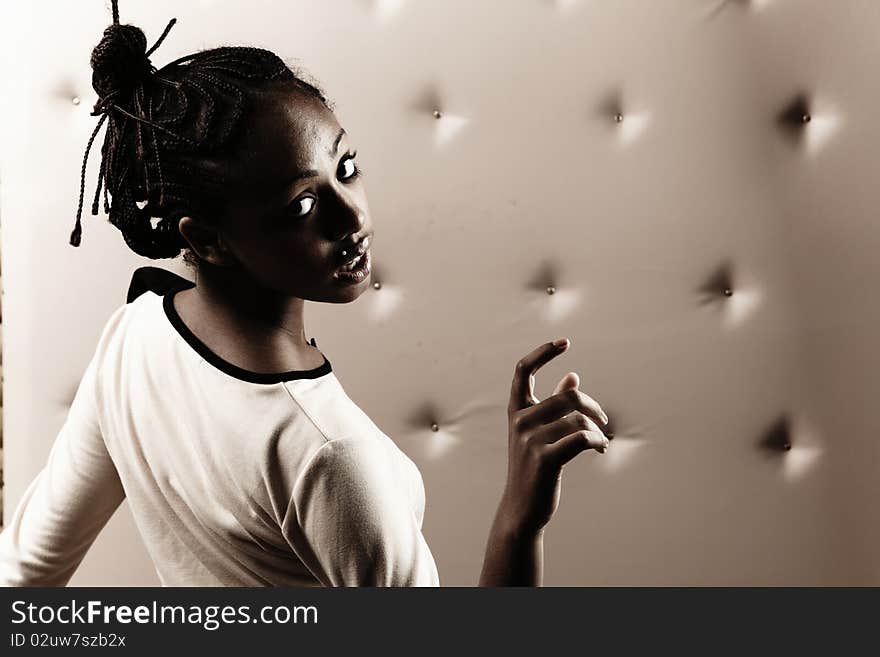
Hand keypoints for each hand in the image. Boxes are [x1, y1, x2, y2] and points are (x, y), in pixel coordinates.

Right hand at [499, 337, 608, 536]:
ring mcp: (530, 440)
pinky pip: (581, 437)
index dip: (543, 352)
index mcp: (517, 411)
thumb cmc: (533, 468)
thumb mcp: (539, 433)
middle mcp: (520, 421)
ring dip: (597, 429)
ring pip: (578, 419)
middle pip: (568, 395)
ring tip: (601, 442)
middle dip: (592, 406)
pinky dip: (597, 441)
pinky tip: (600, 449)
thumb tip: (573, 376)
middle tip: (603, 420)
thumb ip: (553, 403)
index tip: (565, 341)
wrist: (522, 508)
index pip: (523, 371)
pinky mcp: (545, 458)